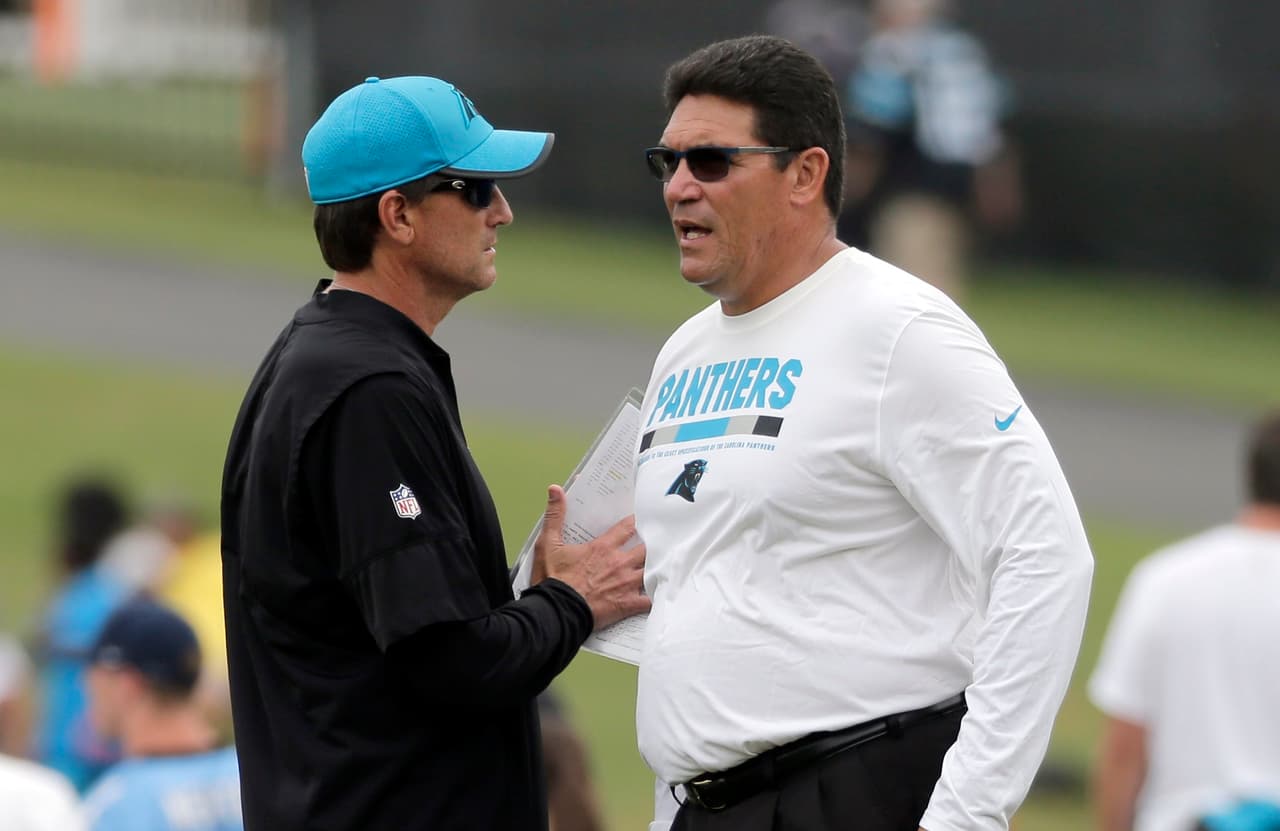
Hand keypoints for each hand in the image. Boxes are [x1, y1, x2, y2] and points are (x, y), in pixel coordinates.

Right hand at [533, 484, 650, 628]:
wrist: (555, 612)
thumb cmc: (553, 580)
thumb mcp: (548, 544)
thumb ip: (555, 515)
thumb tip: (555, 489)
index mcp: (602, 548)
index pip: (628, 527)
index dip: (638, 522)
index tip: (643, 519)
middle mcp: (618, 563)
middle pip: (646, 548)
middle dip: (652, 544)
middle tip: (659, 541)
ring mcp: (625, 583)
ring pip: (652, 570)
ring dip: (657, 567)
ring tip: (664, 565)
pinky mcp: (627, 604)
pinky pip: (649, 600)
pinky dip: (656, 597)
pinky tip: (661, 594)